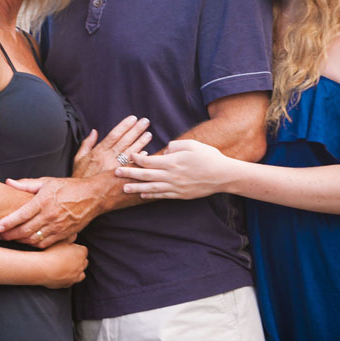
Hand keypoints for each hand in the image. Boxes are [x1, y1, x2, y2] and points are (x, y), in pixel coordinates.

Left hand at [0, 176, 105, 246]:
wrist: (93, 196)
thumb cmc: (69, 187)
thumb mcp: (47, 181)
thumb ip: (26, 184)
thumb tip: (8, 182)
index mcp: (45, 200)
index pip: (22, 214)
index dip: (8, 223)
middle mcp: (51, 215)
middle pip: (25, 230)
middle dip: (9, 235)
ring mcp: (58, 227)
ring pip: (34, 239)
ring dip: (20, 241)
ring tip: (10, 239)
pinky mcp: (64, 234)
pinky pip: (45, 244)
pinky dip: (33, 245)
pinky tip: (26, 242)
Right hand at [38, 241, 87, 288]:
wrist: (42, 268)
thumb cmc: (51, 252)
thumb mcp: (61, 240)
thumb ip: (70, 237)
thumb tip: (75, 235)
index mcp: (81, 253)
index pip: (83, 250)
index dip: (75, 249)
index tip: (67, 249)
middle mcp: (81, 265)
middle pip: (83, 261)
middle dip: (77, 259)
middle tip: (66, 257)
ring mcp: (76, 276)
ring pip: (81, 273)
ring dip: (76, 270)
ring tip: (65, 267)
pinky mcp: (69, 284)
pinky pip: (72, 281)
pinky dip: (69, 278)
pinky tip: (61, 274)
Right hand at [73, 115, 150, 177]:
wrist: (83, 196)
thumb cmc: (80, 177)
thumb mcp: (78, 158)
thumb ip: (87, 144)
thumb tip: (94, 132)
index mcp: (98, 152)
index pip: (114, 135)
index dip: (124, 126)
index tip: (133, 118)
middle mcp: (108, 158)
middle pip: (124, 141)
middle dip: (135, 130)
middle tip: (145, 121)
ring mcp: (115, 169)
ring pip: (130, 152)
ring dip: (140, 143)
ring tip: (149, 134)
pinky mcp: (120, 179)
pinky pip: (131, 168)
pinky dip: (139, 160)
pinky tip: (147, 153)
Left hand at [115, 139, 229, 199]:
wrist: (223, 175)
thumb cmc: (209, 157)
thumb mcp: (192, 145)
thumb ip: (175, 146)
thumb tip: (164, 151)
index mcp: (173, 162)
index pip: (150, 161)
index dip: (137, 158)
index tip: (128, 155)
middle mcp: (172, 176)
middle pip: (146, 175)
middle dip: (130, 174)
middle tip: (116, 173)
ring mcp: (176, 187)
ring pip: (152, 188)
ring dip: (136, 188)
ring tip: (124, 188)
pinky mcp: (180, 195)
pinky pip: (162, 195)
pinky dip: (151, 195)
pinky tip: (142, 195)